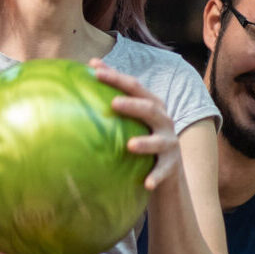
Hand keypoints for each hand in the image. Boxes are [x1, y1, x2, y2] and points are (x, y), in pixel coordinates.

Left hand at [93, 61, 178, 190]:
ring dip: (145, 143)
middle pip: (150, 108)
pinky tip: (147, 183)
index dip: (116, 77)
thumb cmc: (142, 135)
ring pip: (159, 141)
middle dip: (133, 105)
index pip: (134, 86)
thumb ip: (114, 99)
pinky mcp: (171, 165)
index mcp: (152, 105)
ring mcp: (169, 143)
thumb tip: (83, 72)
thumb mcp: (132, 119)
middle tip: (113, 103)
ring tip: (130, 145)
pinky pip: (163, 171)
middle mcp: (164, 120)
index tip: (94, 69)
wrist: (168, 169)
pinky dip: (156, 176)